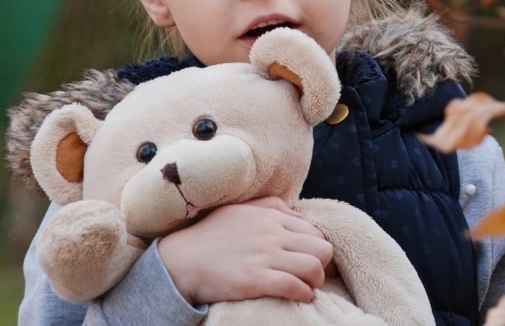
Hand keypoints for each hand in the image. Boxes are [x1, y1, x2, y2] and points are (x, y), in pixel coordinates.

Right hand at [157, 196, 332, 304]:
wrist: (180, 260)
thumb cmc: (210, 236)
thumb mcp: (240, 210)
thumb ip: (271, 207)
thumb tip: (298, 216)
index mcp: (270, 217)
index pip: (315, 231)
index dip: (319, 249)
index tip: (316, 261)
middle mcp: (272, 234)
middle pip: (322, 248)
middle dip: (323, 265)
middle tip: (315, 277)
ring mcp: (264, 256)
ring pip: (313, 268)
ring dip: (315, 282)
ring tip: (307, 288)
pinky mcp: (254, 279)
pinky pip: (294, 286)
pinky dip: (303, 294)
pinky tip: (298, 297)